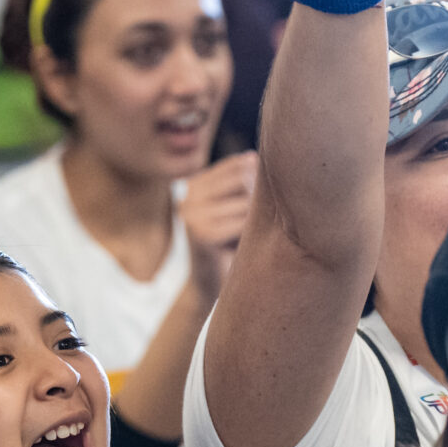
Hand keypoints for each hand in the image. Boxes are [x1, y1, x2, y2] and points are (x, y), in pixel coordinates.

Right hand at [178, 151, 255, 300]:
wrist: (211, 290)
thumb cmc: (233, 248)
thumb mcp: (239, 207)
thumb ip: (245, 181)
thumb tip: (252, 157)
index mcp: (196, 183)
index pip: (242, 164)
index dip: (259, 185)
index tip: (252, 212)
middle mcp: (188, 194)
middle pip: (245, 178)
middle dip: (259, 202)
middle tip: (250, 229)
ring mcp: (190, 213)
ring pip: (248, 200)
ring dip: (258, 223)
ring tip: (242, 241)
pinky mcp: (199, 234)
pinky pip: (244, 223)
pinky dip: (252, 237)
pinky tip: (239, 251)